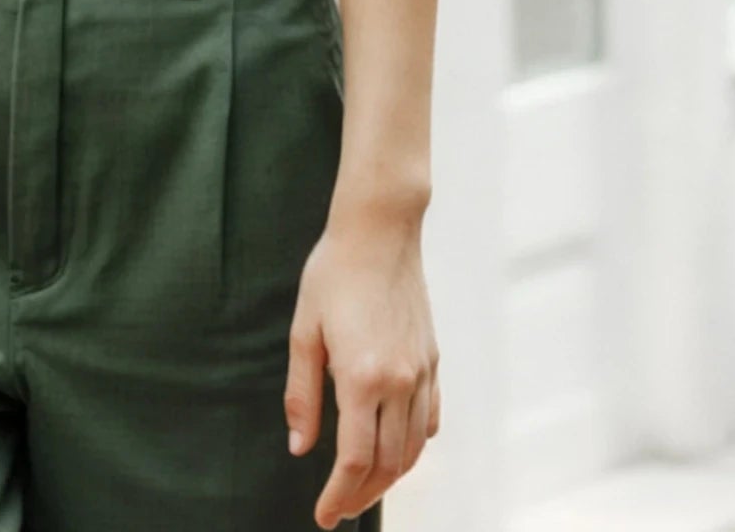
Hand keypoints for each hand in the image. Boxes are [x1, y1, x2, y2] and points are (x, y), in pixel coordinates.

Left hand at [286, 210, 440, 524]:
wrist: (380, 231)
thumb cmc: (333, 273)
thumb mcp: (304, 330)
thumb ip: (303, 395)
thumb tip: (300, 449)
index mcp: (363, 377)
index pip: (354, 460)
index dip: (338, 495)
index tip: (323, 516)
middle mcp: (400, 383)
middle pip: (386, 464)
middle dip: (361, 495)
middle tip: (338, 510)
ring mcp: (422, 373)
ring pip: (412, 449)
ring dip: (389, 477)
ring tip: (363, 488)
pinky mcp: (433, 361)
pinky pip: (430, 420)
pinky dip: (413, 446)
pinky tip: (395, 449)